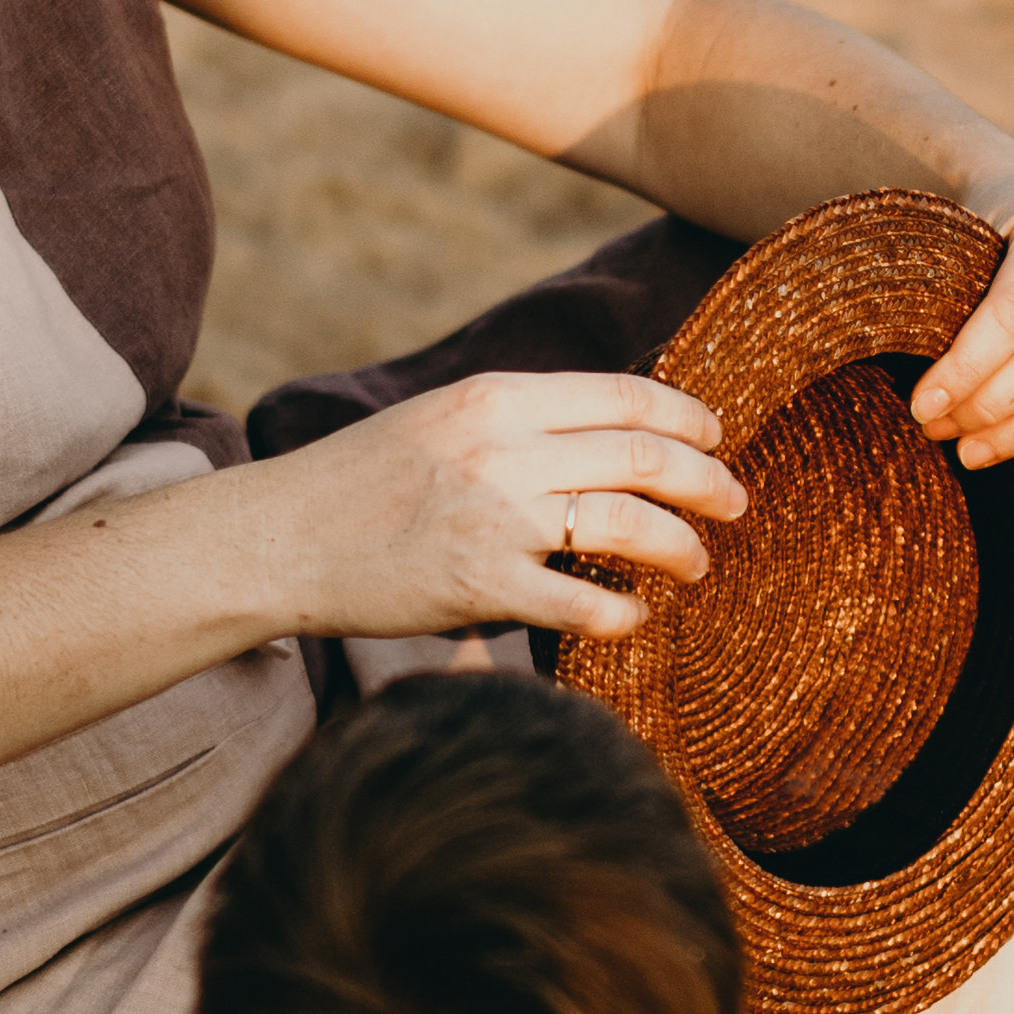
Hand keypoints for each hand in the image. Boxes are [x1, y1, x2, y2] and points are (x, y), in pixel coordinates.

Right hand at [269, 369, 745, 642]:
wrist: (279, 538)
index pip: (624, 395)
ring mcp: (492, 518)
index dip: (687, 417)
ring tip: (696, 563)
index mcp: (494, 397)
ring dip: (680, 547)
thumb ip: (516, 418)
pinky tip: (632, 617)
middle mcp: (501, 448)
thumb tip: (607, 426)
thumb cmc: (360, 482)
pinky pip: (582, 603)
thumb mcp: (440, 419)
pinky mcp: (478, 585)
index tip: (716, 438)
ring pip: (628, 524)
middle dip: (705, 481)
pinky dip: (622, 614)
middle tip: (734, 503)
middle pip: (642, 455)